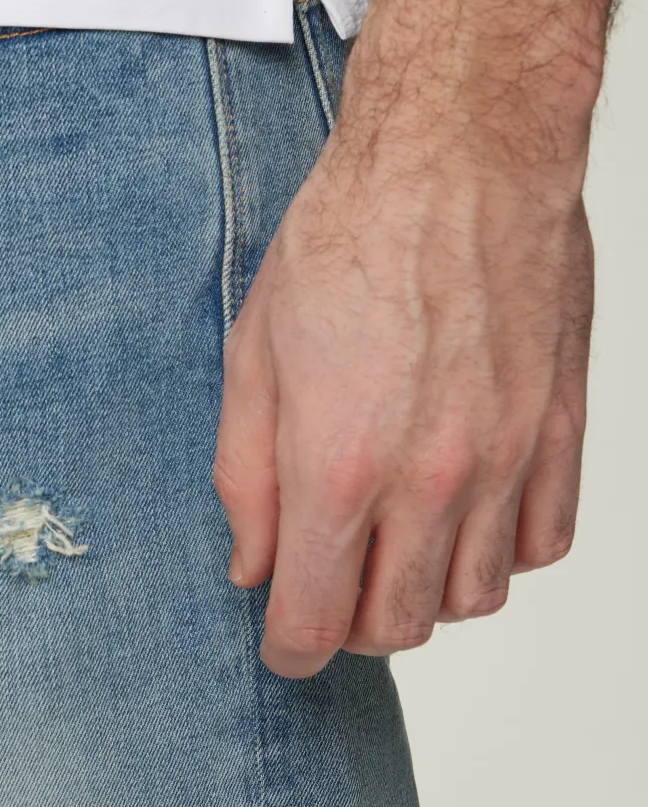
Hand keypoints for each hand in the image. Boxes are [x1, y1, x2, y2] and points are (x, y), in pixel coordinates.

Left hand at [214, 23, 594, 678]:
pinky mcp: (560, 431)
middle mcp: (433, 478)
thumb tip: (252, 566)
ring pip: (473, 600)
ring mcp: (507, 458)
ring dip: (424, 592)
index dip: (289, 652)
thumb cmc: (349, 237)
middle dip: (349, 625)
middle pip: (396, 627)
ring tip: (391, 541)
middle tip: (326, 582)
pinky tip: (461, 510)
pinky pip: (540, 545)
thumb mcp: (252, 353)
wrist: (461, 154)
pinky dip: (498, 552)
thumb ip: (245, 476)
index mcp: (340, 464)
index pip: (315, 624)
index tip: (281, 644)